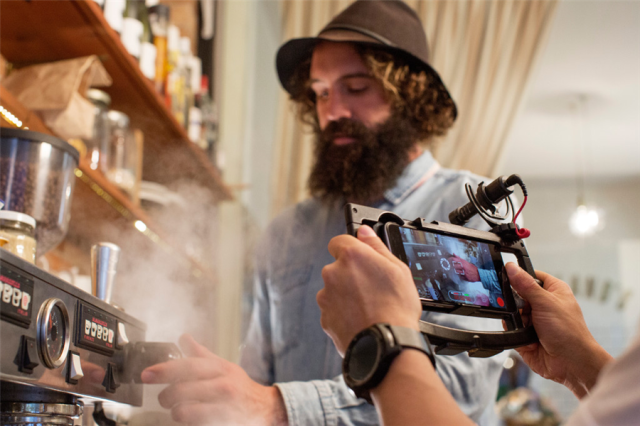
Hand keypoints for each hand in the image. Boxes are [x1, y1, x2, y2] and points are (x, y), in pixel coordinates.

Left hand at [141, 334, 286, 424]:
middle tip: (164, 398)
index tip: (147, 374)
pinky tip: (191, 419)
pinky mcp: (223, 424)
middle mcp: (223, 386)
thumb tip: (183, 338)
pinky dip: (187, 422)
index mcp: (221, 368)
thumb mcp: (223, 367)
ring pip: (183, 411)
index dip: (164, 370)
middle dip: (166, 396)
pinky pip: (193, 425)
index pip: (187, 366)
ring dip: (175, 412)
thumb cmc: (240, 387)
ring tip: (179, 410)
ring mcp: (224, 408)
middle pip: (181, 390)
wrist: (264, 408)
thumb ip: (201, 354)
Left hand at [317, 225, 420, 355]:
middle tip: (372, 289)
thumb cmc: (396, 307)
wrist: (387, 345)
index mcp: (350, 256)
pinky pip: (333, 311)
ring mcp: (326, 297)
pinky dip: (344, 314)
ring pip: (335, 291)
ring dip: (346, 296)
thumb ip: (376, 246)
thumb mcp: (397, 269)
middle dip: (350, 276)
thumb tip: (363, 231)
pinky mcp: (325, 318)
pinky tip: (362, 320)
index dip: (351, 249)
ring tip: (369, 308)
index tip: (361, 259)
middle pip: (337, 268)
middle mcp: (333, 273)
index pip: (339, 241)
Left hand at [448, 255, 478, 281]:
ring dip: (457, 271)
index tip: (448, 260)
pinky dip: (460, 276)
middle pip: (454, 266)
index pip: (455, 260)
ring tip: (460, 271)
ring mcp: (464, 272)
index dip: (450, 260)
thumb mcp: (466, 262)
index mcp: (464, 263)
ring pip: (456, 271)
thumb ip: (459, 258)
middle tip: (452, 266)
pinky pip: (460, 276)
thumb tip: (453, 254)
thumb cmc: (472, 268)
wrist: (479, 274)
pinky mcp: (465, 277)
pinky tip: (463, 275)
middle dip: (453, 266)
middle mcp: (464, 267)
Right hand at [505, 263, 612, 397]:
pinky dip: (515, 332)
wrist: (571, 363)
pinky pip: (511, 329)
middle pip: (517, 295)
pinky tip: (525, 337)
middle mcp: (544, 305)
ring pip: (512, 313)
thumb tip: (511, 267)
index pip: (531, 276)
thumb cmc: (569, 332)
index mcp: (553, 291)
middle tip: (520, 307)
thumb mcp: (545, 302)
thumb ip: (525, 284)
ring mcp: (535, 321)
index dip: (519, 276)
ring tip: (527, 326)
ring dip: (516, 320)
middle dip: (515, 303)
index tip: (506, 276)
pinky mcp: (526, 335)